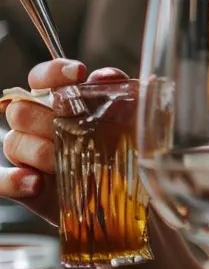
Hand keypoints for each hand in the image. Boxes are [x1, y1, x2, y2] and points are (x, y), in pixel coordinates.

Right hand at [1, 59, 127, 223]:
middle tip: (74, 131)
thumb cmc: (131, 150)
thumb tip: (103, 76)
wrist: (134, 195)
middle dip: (45, 119)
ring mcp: (31, 156)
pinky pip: (1, 180)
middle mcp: (41, 126)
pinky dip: (14, 180)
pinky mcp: (26, 188)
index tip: (77, 73)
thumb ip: (120, 91)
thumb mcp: (135, 118)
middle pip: (20, 109)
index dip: (53, 72)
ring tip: (64, 163)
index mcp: (64, 103)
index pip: (42, 78)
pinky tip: (36, 183)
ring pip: (13, 142)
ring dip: (39, 152)